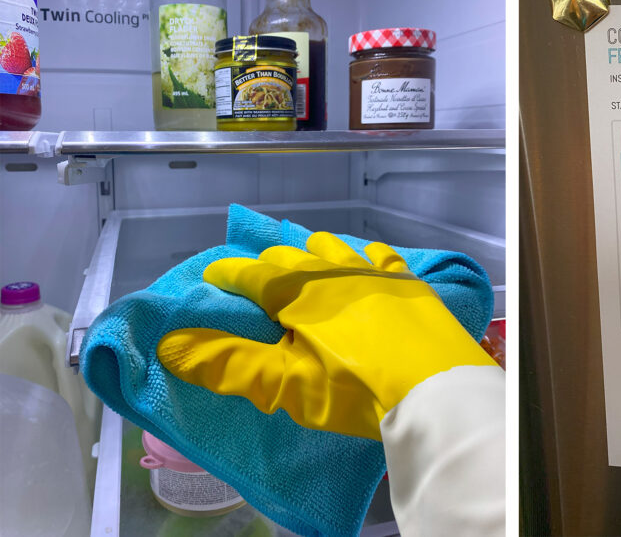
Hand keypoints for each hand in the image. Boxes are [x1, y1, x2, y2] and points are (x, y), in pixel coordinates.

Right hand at [157, 232, 495, 439]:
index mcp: (296, 293)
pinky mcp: (408, 283)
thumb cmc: (354, 390)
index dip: (227, 276)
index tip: (212, 279)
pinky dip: (364, 255)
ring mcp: (375, 273)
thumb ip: (227, 363)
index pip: (250, 275)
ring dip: (312, 252)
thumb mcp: (285, 385)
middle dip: (266, 264)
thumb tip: (168, 344)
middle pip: (289, 257)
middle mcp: (332, 271)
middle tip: (255, 276)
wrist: (435, 390)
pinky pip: (380, 256)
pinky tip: (366, 258)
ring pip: (333, 248)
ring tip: (304, 258)